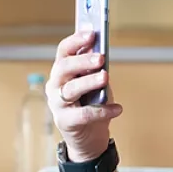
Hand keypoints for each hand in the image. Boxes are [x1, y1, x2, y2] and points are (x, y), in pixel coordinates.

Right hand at [48, 30, 122, 160]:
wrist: (88, 137)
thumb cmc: (91, 104)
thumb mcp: (94, 82)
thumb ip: (95, 68)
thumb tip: (100, 50)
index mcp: (61, 71)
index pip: (64, 51)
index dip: (76, 41)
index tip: (92, 34)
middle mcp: (55, 85)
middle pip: (64, 68)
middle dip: (82, 60)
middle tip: (100, 58)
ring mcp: (57, 104)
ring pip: (71, 89)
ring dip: (89, 81)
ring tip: (105, 77)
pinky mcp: (65, 122)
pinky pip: (84, 114)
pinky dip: (103, 111)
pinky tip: (117, 108)